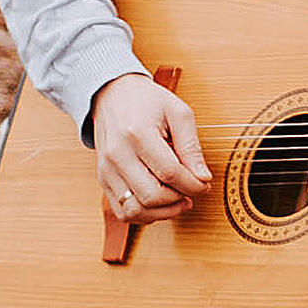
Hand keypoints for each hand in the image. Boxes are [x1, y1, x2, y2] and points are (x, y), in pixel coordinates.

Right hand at [92, 71, 210, 224]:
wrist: (112, 93)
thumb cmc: (146, 101)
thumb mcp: (178, 113)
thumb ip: (191, 147)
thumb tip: (203, 178)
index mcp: (137, 134)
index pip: (170, 173)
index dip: (193, 184)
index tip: (204, 183)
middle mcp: (117, 155)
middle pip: (152, 196)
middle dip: (179, 199)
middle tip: (192, 190)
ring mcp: (107, 170)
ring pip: (135, 210)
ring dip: (162, 212)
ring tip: (178, 200)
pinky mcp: (103, 179)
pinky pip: (122, 211)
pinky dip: (144, 214)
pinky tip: (159, 202)